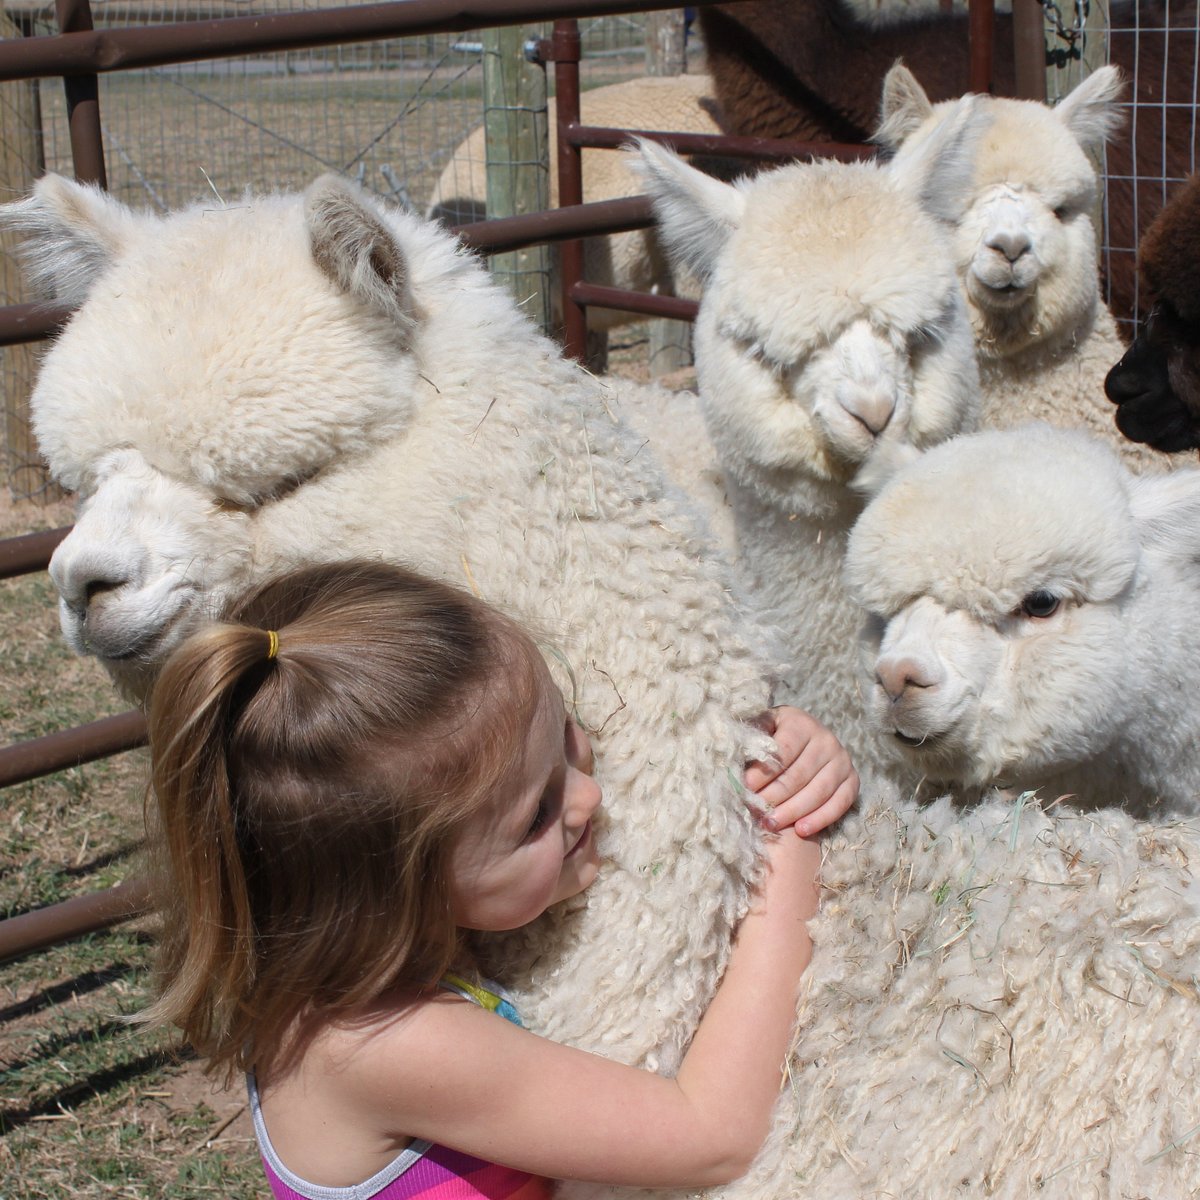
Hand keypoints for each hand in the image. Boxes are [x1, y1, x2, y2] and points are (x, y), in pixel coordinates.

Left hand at [744, 706, 857, 836]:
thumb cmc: (773, 738)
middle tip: (755, 811)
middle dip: (774, 796)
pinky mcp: (852, 780)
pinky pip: (840, 803)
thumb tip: (729, 754)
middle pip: (800, 774)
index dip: (764, 771)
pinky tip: (801, 830)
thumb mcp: (761, 729)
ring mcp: (842, 760)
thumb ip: (748, 739)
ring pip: (818, 791)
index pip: (783, 750)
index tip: (746, 788)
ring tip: (771, 825)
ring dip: (793, 811)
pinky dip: (821, 819)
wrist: (805, 740)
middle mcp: (826, 739)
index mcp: (800, 723)